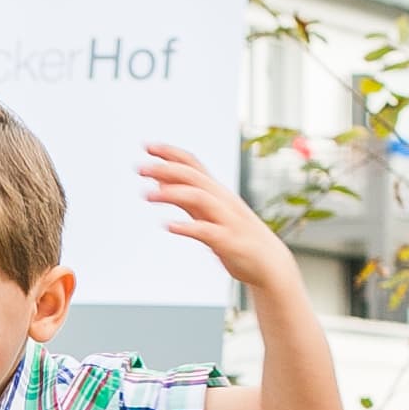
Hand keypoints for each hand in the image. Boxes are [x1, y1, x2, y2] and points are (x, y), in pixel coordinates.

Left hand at [140, 142, 292, 292]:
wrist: (270, 263)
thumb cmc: (236, 236)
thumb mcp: (208, 212)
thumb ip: (185, 196)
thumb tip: (159, 179)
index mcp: (216, 192)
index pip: (193, 163)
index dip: (171, 153)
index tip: (147, 146)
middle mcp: (222, 200)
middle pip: (193, 176)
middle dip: (165, 169)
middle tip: (139, 168)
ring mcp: (226, 219)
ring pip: (198, 197)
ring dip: (172, 193)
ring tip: (147, 195)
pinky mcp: (228, 241)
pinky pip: (206, 231)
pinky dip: (187, 226)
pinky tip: (168, 225)